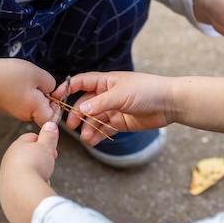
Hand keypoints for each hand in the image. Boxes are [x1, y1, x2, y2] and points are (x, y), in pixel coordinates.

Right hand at [0, 51, 59, 126]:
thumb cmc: (10, 75)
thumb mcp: (38, 74)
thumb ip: (51, 85)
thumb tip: (50, 92)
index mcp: (34, 110)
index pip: (52, 120)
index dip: (57, 109)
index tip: (54, 95)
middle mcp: (24, 115)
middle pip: (42, 112)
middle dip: (45, 98)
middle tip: (39, 82)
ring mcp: (13, 113)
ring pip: (31, 106)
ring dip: (33, 94)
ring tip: (26, 80)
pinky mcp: (6, 107)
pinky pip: (21, 103)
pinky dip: (23, 94)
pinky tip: (16, 82)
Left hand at [0, 121, 58, 222]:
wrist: (22, 193)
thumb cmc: (34, 166)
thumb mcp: (46, 146)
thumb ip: (49, 135)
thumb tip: (50, 124)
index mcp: (16, 146)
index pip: (30, 137)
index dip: (44, 141)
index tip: (52, 148)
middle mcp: (8, 160)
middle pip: (27, 155)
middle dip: (40, 158)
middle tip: (50, 162)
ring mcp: (6, 177)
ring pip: (25, 171)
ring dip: (36, 172)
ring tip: (44, 176)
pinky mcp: (7, 192)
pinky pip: (22, 186)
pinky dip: (31, 186)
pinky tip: (37, 187)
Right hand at [51, 71, 175, 145]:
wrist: (169, 103)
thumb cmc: (147, 91)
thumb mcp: (121, 95)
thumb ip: (100, 103)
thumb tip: (80, 109)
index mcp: (106, 82)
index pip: (82, 82)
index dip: (67, 88)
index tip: (54, 97)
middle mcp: (108, 94)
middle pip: (85, 103)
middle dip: (76, 114)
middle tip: (71, 126)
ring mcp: (114, 109)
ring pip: (94, 119)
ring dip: (87, 127)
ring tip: (86, 138)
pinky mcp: (121, 122)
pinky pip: (104, 128)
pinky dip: (97, 135)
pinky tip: (92, 141)